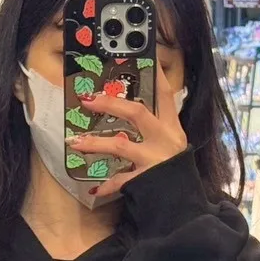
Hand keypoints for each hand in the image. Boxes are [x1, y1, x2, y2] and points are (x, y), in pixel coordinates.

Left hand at [68, 62, 186, 199]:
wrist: (184, 205)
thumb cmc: (175, 174)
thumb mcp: (172, 147)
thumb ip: (157, 129)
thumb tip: (132, 113)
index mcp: (172, 129)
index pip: (165, 95)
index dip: (154, 75)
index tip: (141, 55)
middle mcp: (165, 140)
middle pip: (136, 113)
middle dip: (110, 104)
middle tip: (88, 100)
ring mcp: (155, 160)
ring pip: (121, 145)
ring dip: (95, 142)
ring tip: (75, 142)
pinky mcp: (146, 180)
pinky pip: (121, 179)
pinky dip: (107, 183)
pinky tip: (94, 186)